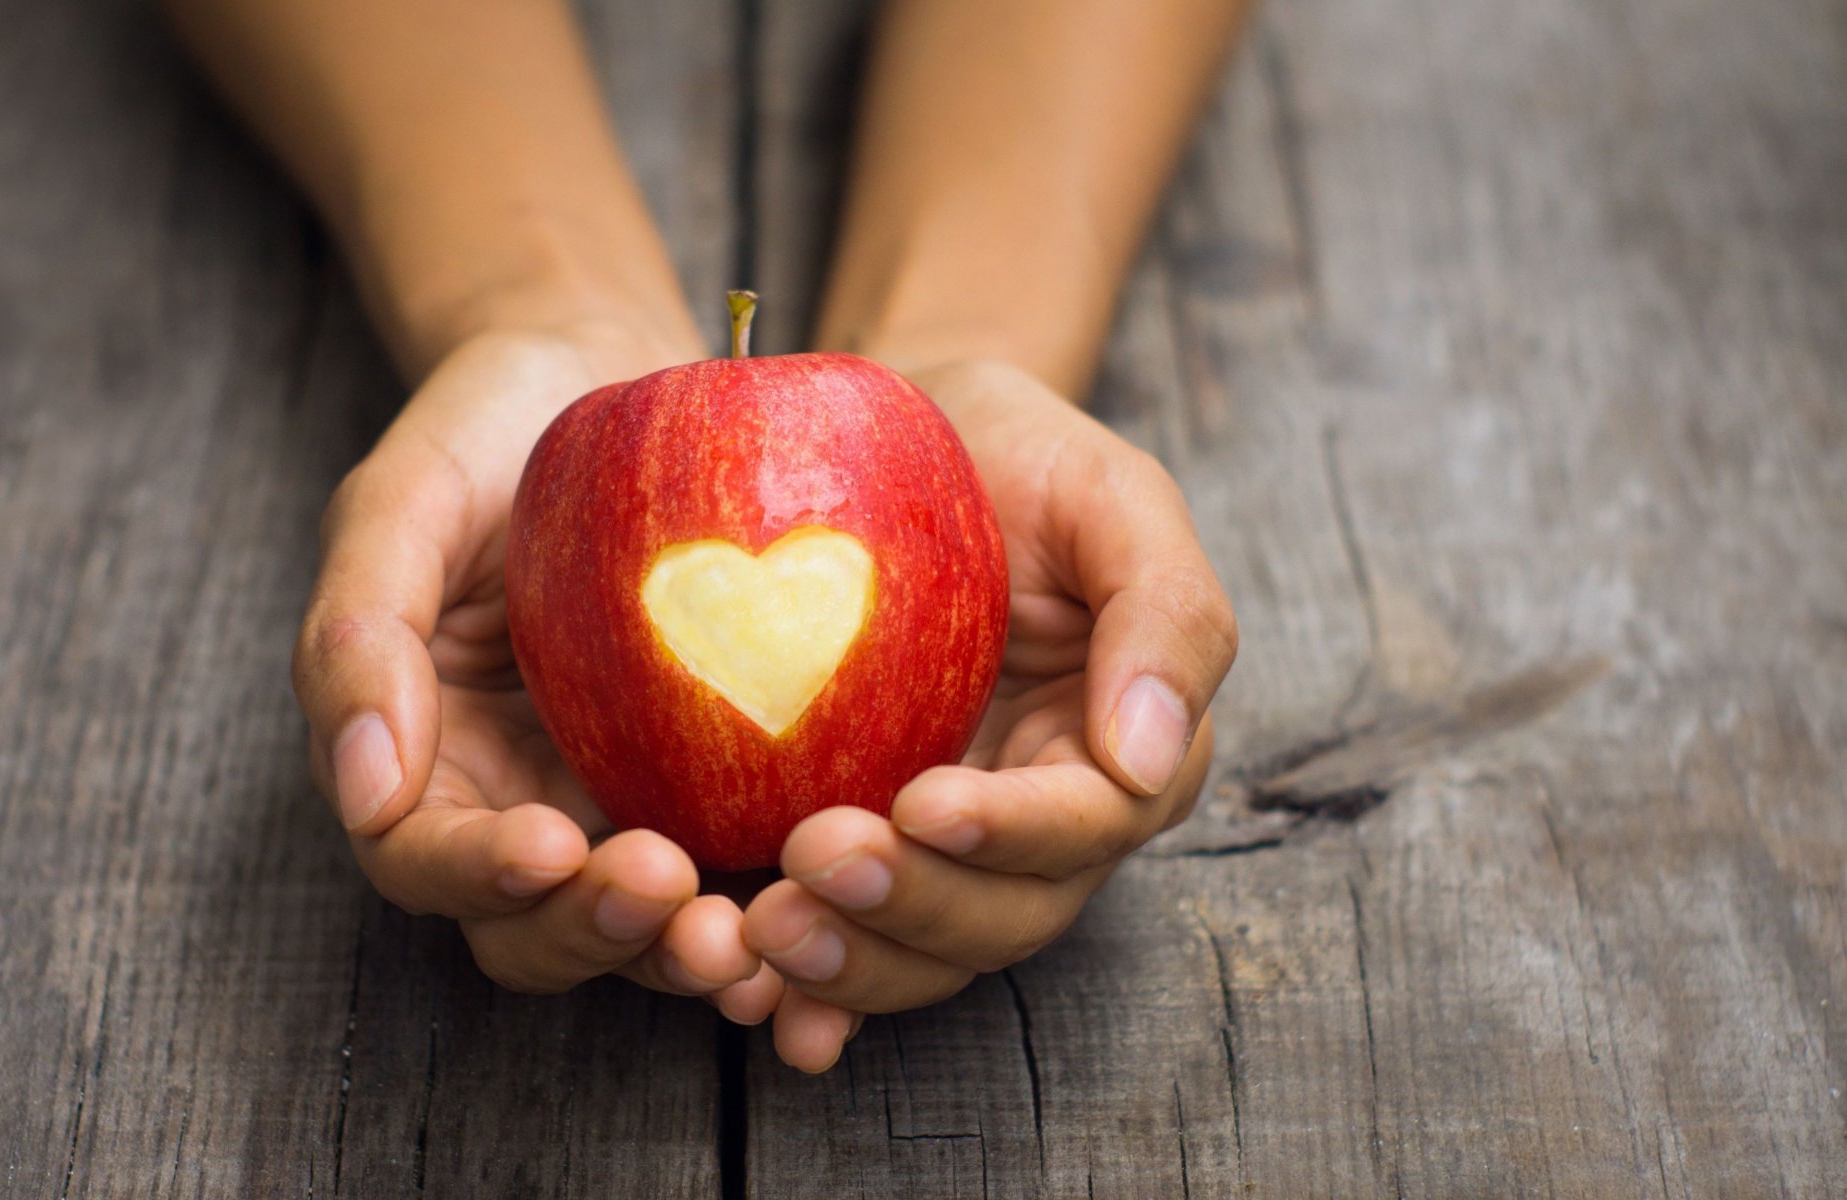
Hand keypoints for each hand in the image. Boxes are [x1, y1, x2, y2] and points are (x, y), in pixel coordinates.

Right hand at [292, 327, 766, 1002]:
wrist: (607, 376)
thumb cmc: (485, 429)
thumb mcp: (399, 503)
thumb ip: (357, 636)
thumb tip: (364, 791)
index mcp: (420, 759)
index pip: (425, 859)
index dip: (478, 875)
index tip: (548, 847)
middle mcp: (514, 805)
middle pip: (532, 929)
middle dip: (591, 932)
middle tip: (665, 889)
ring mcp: (619, 803)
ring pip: (639, 927)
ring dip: (681, 948)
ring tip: (744, 931)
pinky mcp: (716, 788)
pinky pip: (741, 867)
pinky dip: (772, 903)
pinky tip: (826, 893)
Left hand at [737, 358, 1237, 1070]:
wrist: (883, 444)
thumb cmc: (1010, 454)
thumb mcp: (1108, 493)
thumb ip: (1164, 612)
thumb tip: (1149, 756)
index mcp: (1120, 751)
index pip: (1085, 824)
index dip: (1011, 832)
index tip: (925, 804)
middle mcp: (1040, 825)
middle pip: (1000, 916)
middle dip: (911, 908)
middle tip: (811, 861)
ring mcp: (944, 854)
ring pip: (921, 954)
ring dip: (848, 964)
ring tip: (764, 933)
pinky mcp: (859, 854)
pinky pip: (843, 942)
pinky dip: (803, 992)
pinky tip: (748, 998)